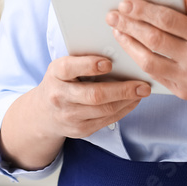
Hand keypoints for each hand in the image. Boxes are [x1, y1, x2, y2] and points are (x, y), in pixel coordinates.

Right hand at [31, 54, 150, 139]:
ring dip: (127, 101)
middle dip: (122, 90)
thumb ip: (84, 60)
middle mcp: (60, 96)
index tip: (108, 62)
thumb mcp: (64, 67)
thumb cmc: (61, 81)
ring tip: (142, 91)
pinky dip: (123, 110)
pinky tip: (133, 101)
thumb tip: (118, 55)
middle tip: (142, 85)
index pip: (69, 68)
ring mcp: (69, 116)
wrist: (43, 113)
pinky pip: (106, 120)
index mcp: (55, 74)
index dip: (89, 65)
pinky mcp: (80, 130)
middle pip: (94, 95)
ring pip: (104, 110)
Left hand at [106, 0, 186, 101]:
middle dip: (129, 25)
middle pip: (154, 40)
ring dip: (128, 44)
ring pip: (149, 61)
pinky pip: (154, 76)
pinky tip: (130, 49)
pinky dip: (138, 61)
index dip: (144, 10)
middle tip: (112, 15)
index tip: (126, 3)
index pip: (168, 20)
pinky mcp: (182, 92)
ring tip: (117, 30)